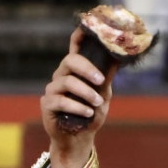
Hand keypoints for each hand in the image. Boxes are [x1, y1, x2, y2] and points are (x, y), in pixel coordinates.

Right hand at [40, 28, 115, 167]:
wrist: (80, 137)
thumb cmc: (91, 112)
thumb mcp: (103, 93)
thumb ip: (106, 76)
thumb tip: (119, 58)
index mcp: (76, 70)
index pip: (75, 48)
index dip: (79, 37)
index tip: (88, 30)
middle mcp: (62, 75)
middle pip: (70, 61)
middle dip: (87, 69)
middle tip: (101, 80)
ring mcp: (53, 89)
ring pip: (67, 82)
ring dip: (86, 92)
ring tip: (98, 103)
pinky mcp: (47, 104)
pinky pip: (61, 100)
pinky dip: (78, 106)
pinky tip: (88, 112)